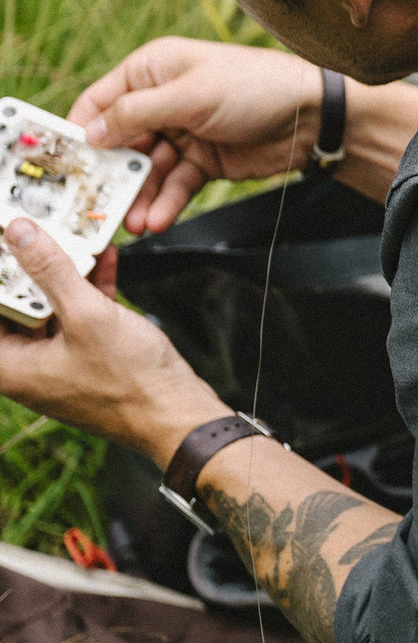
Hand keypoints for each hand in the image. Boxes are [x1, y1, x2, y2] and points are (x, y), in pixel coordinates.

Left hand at [0, 218, 226, 465]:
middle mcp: (29, 364)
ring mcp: (60, 359)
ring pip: (50, 305)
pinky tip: (104, 256)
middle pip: (16, 305)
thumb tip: (18, 232)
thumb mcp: (87, 316)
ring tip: (72, 233)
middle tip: (35, 229)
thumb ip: (50, 271)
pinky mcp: (90, 354)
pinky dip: (89, 286)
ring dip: (62, 271)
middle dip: (26, 266)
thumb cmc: (129, 380)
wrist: (175, 413)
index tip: (3, 240)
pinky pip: (79, 313)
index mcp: (10, 365)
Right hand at [68, 37, 321, 233]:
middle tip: (98, 204)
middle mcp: (164, 101)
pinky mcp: (205, 161)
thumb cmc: (254, 87)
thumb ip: (137, 113)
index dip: (81, 131)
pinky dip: (167, 203)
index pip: (101, 101)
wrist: (312, 115)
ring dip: (140, 196)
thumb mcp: (190, 95)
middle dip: (112, 174)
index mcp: (153, 70)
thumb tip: (89, 130)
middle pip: (121, 142)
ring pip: (149, 170)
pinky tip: (158, 221)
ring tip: (133, 223)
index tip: (64, 164)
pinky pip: (176, 185)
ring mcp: (184, 133)